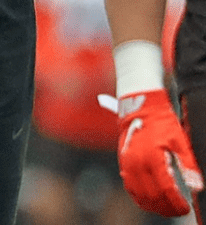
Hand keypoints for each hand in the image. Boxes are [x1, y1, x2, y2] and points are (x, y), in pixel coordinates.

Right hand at [115, 89, 202, 216]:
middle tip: (178, 211)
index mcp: (153, 158)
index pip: (166, 190)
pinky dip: (140, 198)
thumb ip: (188, 165)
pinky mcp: (123, 164)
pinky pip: (130, 188)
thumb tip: (197, 186)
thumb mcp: (180, 142)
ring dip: (153, 206)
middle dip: (167, 208)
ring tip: (166, 209)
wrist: (140, 110)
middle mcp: (137, 163)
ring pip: (139, 195)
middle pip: (152, 196)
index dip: (176, 203)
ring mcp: (128, 165)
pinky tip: (150, 201)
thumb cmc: (162, 124)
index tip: (185, 208)